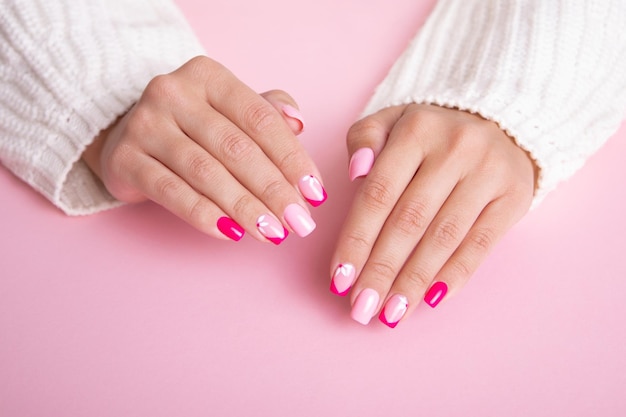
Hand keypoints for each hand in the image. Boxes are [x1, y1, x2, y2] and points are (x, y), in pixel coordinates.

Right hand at [83, 56, 325, 243]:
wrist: (125, 135)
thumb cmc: (191, 126)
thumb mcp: (229, 110)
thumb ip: (267, 112)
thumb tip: (299, 123)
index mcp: (208, 76)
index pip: (260, 119)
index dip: (292, 158)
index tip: (315, 193)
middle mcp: (173, 93)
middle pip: (236, 148)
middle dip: (274, 190)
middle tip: (299, 222)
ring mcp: (145, 124)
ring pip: (206, 172)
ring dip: (245, 208)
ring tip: (272, 233)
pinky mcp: (124, 159)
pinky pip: (171, 192)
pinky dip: (204, 215)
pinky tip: (230, 233)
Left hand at [330, 104, 535, 326]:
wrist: (504, 122)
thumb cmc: (433, 133)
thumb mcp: (393, 120)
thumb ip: (364, 139)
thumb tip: (355, 173)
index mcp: (417, 130)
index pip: (378, 194)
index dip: (357, 240)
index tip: (339, 279)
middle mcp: (455, 149)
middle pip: (409, 221)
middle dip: (381, 270)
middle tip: (361, 308)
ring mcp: (488, 174)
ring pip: (444, 237)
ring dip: (413, 281)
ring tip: (391, 313)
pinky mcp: (514, 197)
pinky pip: (481, 244)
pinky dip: (455, 275)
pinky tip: (430, 300)